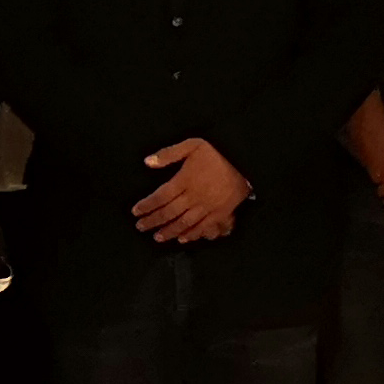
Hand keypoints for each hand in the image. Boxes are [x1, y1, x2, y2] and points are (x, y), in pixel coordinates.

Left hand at [133, 137, 250, 243]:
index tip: (136, 211)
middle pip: (169, 212)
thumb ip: (168, 154)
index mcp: (185, 180)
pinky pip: (204, 227)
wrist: (247, 159)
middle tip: (140, 227)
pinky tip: (182, 238)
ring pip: (184, 223)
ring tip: (157, 237)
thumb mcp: (192, 145)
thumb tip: (148, 162)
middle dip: (153, 221)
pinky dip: (192, 234)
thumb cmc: (219, 152)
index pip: (160, 196)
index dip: (146, 205)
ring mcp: (208, 206)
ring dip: (169, 231)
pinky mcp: (221, 212)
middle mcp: (195, 195)